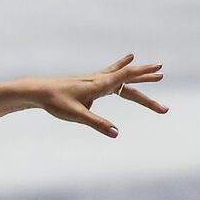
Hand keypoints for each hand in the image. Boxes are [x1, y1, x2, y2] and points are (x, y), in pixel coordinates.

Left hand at [26, 54, 166, 136]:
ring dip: (136, 73)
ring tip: (152, 69)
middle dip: (145, 77)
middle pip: (126, 77)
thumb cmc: (55, 102)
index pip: (125, 77)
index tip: (160, 72)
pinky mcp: (87, 83)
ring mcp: (92, 80)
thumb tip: (116, 133)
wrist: (37, 91)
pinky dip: (120, 70)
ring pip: (119, 76)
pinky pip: (109, 75)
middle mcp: (98, 79)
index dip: (143, 76)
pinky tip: (122, 67)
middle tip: (162, 74)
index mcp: (99, 85)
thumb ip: (97, 123)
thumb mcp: (77, 115)